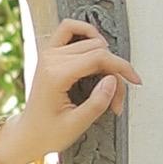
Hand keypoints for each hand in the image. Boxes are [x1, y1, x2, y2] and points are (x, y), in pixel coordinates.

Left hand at [0, 19, 141, 163]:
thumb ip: (97, 103)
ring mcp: (48, 53)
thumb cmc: (48, 133)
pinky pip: (69, 29)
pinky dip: (86, 32)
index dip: (121, 67)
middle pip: (97, 50)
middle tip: (115, 99)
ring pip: (89, 40)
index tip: (135, 81)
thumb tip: (113, 79)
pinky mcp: (49, 53)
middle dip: (113, 71)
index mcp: (56, 75)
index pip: (99, 58)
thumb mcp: (76, 125)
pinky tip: (97, 47)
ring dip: (104, 56)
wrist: (28, 134)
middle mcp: (51, 59)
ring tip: (108, 76)